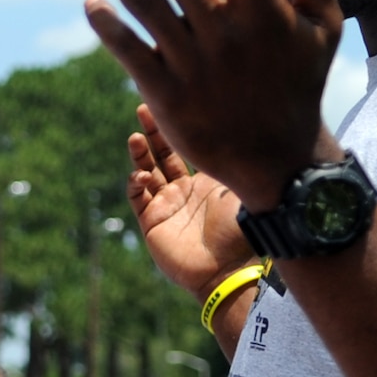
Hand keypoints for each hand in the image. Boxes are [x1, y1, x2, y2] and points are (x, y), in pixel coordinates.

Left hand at [81, 0, 347, 210]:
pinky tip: (91, 1)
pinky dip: (109, 26)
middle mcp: (225, 31)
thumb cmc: (299, 85)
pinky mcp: (166, 92)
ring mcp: (192, 62)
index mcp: (265, 10)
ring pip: (144, 2)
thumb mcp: (322, 29)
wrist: (278, 160)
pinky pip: (130, 51)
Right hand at [126, 102, 255, 299]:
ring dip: (140, 155)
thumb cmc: (239, 232)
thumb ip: (233, 162)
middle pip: (162, 154)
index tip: (171, 106)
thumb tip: (230, 127)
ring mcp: (167, 206)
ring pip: (146, 172)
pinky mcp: (152, 222)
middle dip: (153, 132)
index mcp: (206, 182)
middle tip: (144, 108)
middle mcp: (184, 191)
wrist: (226, 269)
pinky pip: (138, 197)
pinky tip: (141, 176)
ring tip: (135, 138)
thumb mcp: (241, 189)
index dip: (176, 129)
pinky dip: (136, 184)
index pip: (186, 149)